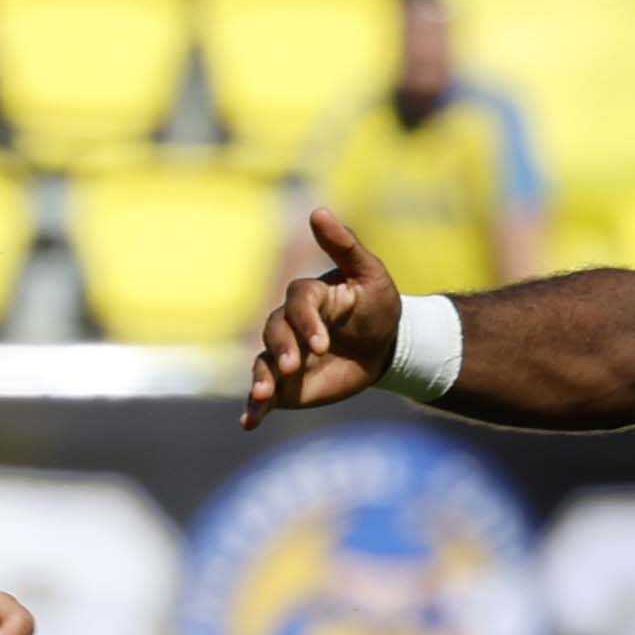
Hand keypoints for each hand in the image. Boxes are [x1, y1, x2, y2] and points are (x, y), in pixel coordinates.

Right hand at [242, 206, 399, 428]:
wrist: (385, 348)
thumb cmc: (378, 306)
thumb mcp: (370, 274)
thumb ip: (344, 246)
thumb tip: (317, 211)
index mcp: (308, 297)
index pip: (298, 303)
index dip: (306, 322)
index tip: (322, 343)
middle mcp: (289, 323)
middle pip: (274, 331)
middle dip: (282, 349)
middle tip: (294, 366)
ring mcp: (284, 353)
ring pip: (263, 363)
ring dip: (259, 379)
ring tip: (262, 396)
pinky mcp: (285, 384)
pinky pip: (264, 394)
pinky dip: (254, 409)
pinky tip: (248, 424)